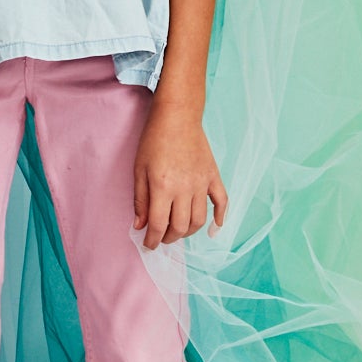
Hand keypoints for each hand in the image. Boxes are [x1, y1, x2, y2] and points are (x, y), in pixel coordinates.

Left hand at [132, 101, 226, 248]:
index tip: (148, 245)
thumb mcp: (139, 169)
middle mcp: (185, 189)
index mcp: (163, 187)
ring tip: (178, 231)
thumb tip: (140, 226)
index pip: (159, 225)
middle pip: (180, 227)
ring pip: (199, 220)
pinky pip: (222, 202)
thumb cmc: (154, 140)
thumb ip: (140, 200)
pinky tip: (214, 228)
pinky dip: (220, 218)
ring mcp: (202, 183)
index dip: (153, 240)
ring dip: (188, 232)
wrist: (178, 116)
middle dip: (169, 238)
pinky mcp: (213, 176)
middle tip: (161, 238)